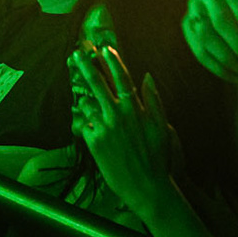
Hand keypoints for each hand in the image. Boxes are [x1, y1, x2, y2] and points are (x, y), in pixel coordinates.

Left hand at [75, 49, 176, 216]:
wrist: (147, 188)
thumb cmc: (158, 158)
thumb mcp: (161, 127)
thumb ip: (154, 100)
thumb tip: (147, 76)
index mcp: (135, 109)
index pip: (122, 79)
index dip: (113, 61)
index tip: (104, 48)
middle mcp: (117, 115)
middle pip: (98, 85)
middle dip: (86, 66)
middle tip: (76, 54)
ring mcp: (104, 128)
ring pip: (88, 104)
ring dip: (84, 98)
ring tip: (83, 91)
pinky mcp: (94, 142)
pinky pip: (85, 125)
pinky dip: (86, 123)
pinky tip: (89, 125)